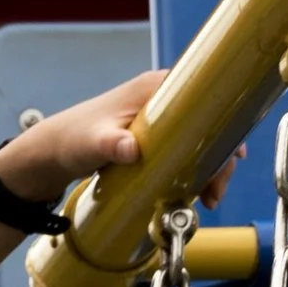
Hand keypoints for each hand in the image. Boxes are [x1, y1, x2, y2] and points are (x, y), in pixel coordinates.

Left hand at [0, 72, 241, 212]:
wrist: (53, 153)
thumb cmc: (72, 140)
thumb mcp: (93, 143)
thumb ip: (111, 143)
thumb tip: (130, 149)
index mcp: (155, 88)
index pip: (205, 98)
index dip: (225, 126)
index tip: (234, 155)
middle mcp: (162, 98)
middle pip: (207, 122)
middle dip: (218, 157)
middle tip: (214, 191)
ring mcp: (159, 117)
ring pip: (198, 139)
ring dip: (208, 168)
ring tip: (207, 198)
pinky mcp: (154, 136)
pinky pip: (184, 149)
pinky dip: (193, 169)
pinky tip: (193, 190)